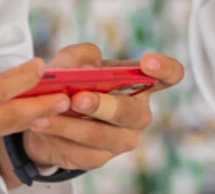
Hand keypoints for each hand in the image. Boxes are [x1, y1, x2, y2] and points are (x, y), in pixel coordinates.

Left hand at [18, 44, 185, 172]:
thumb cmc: (72, 83)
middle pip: (131, 112)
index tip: (148, 62)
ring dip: (69, 126)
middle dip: (103, 105)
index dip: (165, 69)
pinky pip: (81, 152)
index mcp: (141, 84)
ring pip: (100, 135)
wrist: (49, 116)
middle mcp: (139, 113)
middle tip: (78, 99)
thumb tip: (87, 66)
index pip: (170, 76)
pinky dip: (59, 139)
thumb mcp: (71, 61)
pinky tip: (44, 128)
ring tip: (44, 117)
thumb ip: (79, 55)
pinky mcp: (100, 158)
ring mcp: (122, 139)